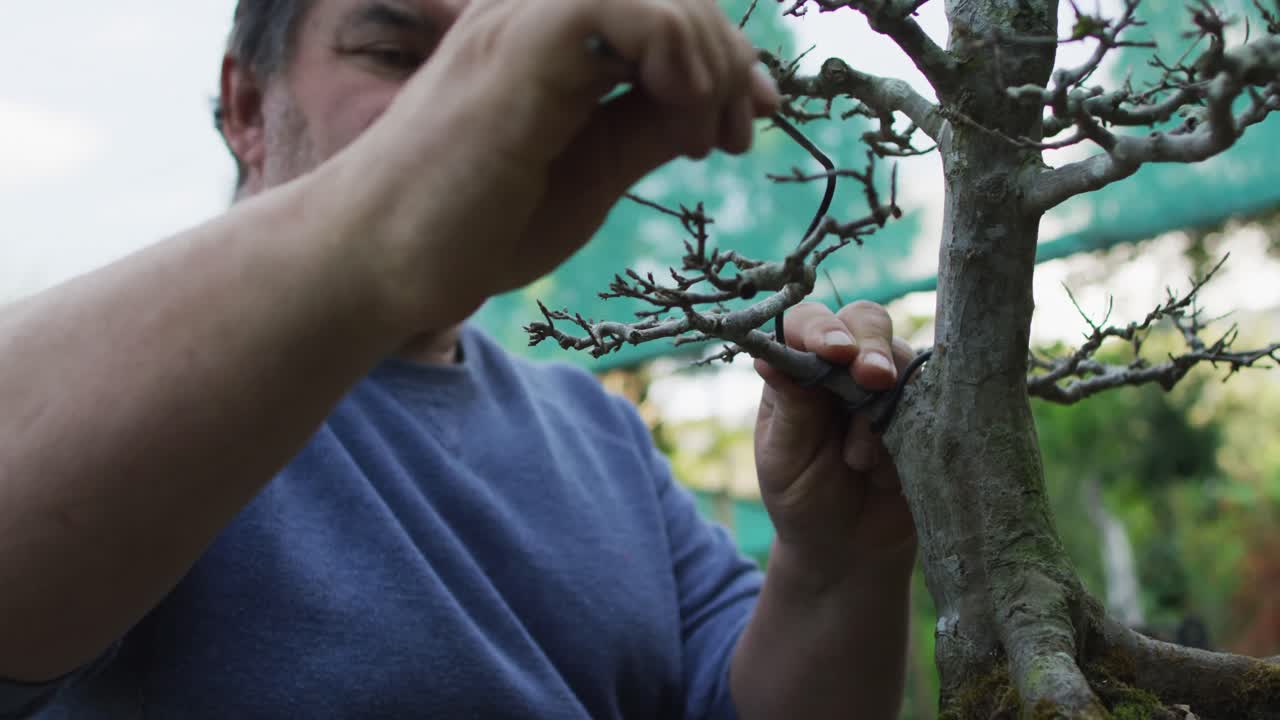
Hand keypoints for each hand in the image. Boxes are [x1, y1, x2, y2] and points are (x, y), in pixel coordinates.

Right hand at [324, 0, 779, 332]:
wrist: (376, 261)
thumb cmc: (469, 224)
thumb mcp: (592, 173)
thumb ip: (645, 126)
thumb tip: (716, 103)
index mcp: (551, 41)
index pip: (662, 8)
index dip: (723, 52)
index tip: (752, 116)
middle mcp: (535, 14)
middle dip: (728, 57)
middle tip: (739, 133)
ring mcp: (521, 22)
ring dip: (708, 59)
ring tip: (705, 138)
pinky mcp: (515, 49)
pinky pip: (622, 7)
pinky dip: (674, 54)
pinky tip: (678, 117)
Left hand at [753, 301, 917, 584]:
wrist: (850, 550)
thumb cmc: (804, 500)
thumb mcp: (784, 460)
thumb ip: (788, 409)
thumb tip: (768, 359)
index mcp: (800, 370)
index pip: (808, 324)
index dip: (821, 329)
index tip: (832, 352)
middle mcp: (846, 367)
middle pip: (865, 321)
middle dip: (870, 345)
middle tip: (872, 379)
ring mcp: (891, 386)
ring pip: (903, 357)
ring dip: (886, 400)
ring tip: (859, 461)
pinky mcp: (926, 411)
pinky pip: (935, 395)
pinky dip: (917, 422)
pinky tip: (892, 464)